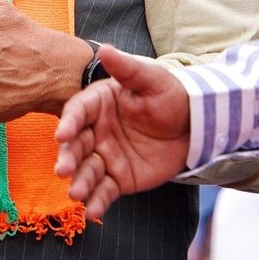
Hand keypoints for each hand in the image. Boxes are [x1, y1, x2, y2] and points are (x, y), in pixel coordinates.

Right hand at [53, 44, 193, 219]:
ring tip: (76, 194)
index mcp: (99, 103)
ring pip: (86, 170)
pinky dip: (97, 202)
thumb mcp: (151, 78)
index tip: (63, 134)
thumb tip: (104, 48)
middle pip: (76, 145)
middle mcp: (96, 130)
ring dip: (79, 182)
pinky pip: (104, 191)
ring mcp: (106, 156)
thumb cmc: (170, 95)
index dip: (69, 122)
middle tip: (63, 170)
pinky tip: (93, 212)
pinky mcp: (118, 178)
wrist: (195, 125)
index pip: (77, 111)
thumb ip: (127, 68)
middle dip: (68, 157)